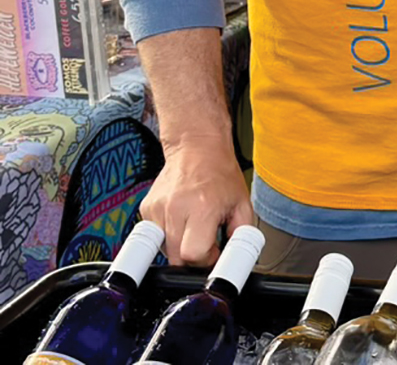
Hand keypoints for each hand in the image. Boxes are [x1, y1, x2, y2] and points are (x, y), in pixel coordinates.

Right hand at [141, 137, 253, 265]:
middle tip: (206, 237)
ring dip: (180, 245)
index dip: (207, 258)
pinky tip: (181, 217)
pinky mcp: (146, 208)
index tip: (214, 249)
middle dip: (193, 255)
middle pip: (177, 258)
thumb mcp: (242, 202)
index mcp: (203, 207)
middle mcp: (176, 208)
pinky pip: (154, 236)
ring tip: (194, 223)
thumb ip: (241, 233)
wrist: (197, 146)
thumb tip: (234, 259)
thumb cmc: (221, 172)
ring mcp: (158, 208)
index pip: (194, 254)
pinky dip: (168, 233)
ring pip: (164, 250)